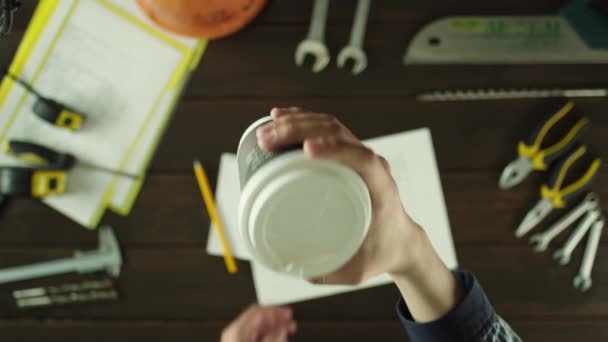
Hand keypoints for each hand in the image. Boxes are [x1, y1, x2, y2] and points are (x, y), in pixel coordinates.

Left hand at [221, 304, 296, 341]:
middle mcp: (235, 334)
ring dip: (275, 329)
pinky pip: (257, 338)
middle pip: (259, 320)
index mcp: (236, 330)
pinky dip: (269, 337)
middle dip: (276, 320)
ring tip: (287, 331)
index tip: (286, 312)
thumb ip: (274, 337)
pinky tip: (278, 339)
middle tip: (289, 321)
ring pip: (260, 329)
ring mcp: (237, 341)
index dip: (274, 310)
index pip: (257, 310)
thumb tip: (282, 328)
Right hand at [257, 108, 461, 322]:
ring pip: (331, 126)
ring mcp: (360, 156)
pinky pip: (327, 129)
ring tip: (266, 130)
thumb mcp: (357, 270)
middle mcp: (371, 165)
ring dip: (298, 121)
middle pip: (339, 134)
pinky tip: (281, 117)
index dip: (336, 149)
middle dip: (301, 130)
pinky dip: (304, 120)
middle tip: (267, 140)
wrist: (401, 241)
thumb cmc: (380, 253)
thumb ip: (330, 274)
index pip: (362, 159)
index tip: (307, 149)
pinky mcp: (348, 155)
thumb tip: (296, 270)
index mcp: (380, 187)